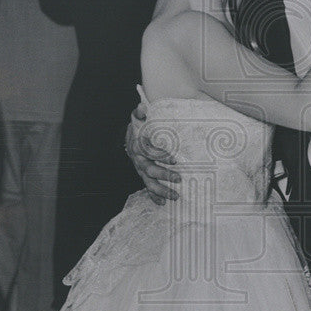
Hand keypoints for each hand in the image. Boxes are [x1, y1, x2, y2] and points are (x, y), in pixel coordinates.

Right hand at [126, 87, 180, 203]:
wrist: (130, 137)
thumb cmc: (140, 127)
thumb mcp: (139, 117)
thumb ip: (141, 112)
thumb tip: (143, 106)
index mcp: (139, 145)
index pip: (150, 152)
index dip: (161, 156)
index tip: (174, 159)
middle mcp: (139, 160)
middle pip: (150, 170)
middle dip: (164, 175)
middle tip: (179, 179)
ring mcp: (141, 170)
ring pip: (149, 182)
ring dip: (161, 190)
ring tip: (175, 196)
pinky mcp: (143, 176)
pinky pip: (147, 188)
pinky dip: (154, 196)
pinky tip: (162, 203)